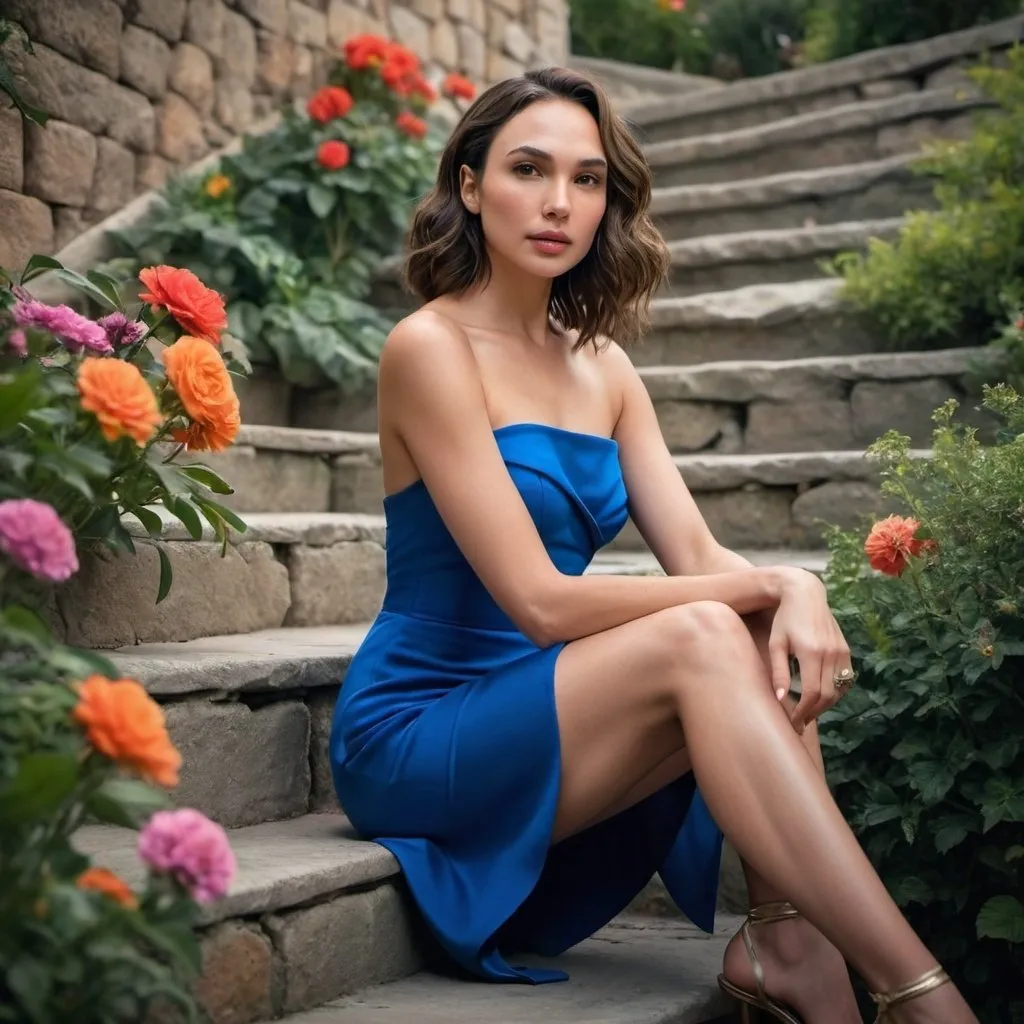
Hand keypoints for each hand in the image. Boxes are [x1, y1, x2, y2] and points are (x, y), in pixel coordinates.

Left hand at [767, 569, 853, 733]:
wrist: (805, 593)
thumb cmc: (784, 619)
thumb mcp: (776, 643)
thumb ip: (778, 672)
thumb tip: (780, 700)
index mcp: (812, 652)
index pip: (811, 693)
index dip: (803, 711)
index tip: (793, 721)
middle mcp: (831, 653)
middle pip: (827, 695)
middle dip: (813, 712)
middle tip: (799, 723)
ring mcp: (842, 651)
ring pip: (839, 690)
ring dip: (825, 705)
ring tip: (808, 712)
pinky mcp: (846, 649)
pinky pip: (845, 679)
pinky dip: (836, 692)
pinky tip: (821, 696)